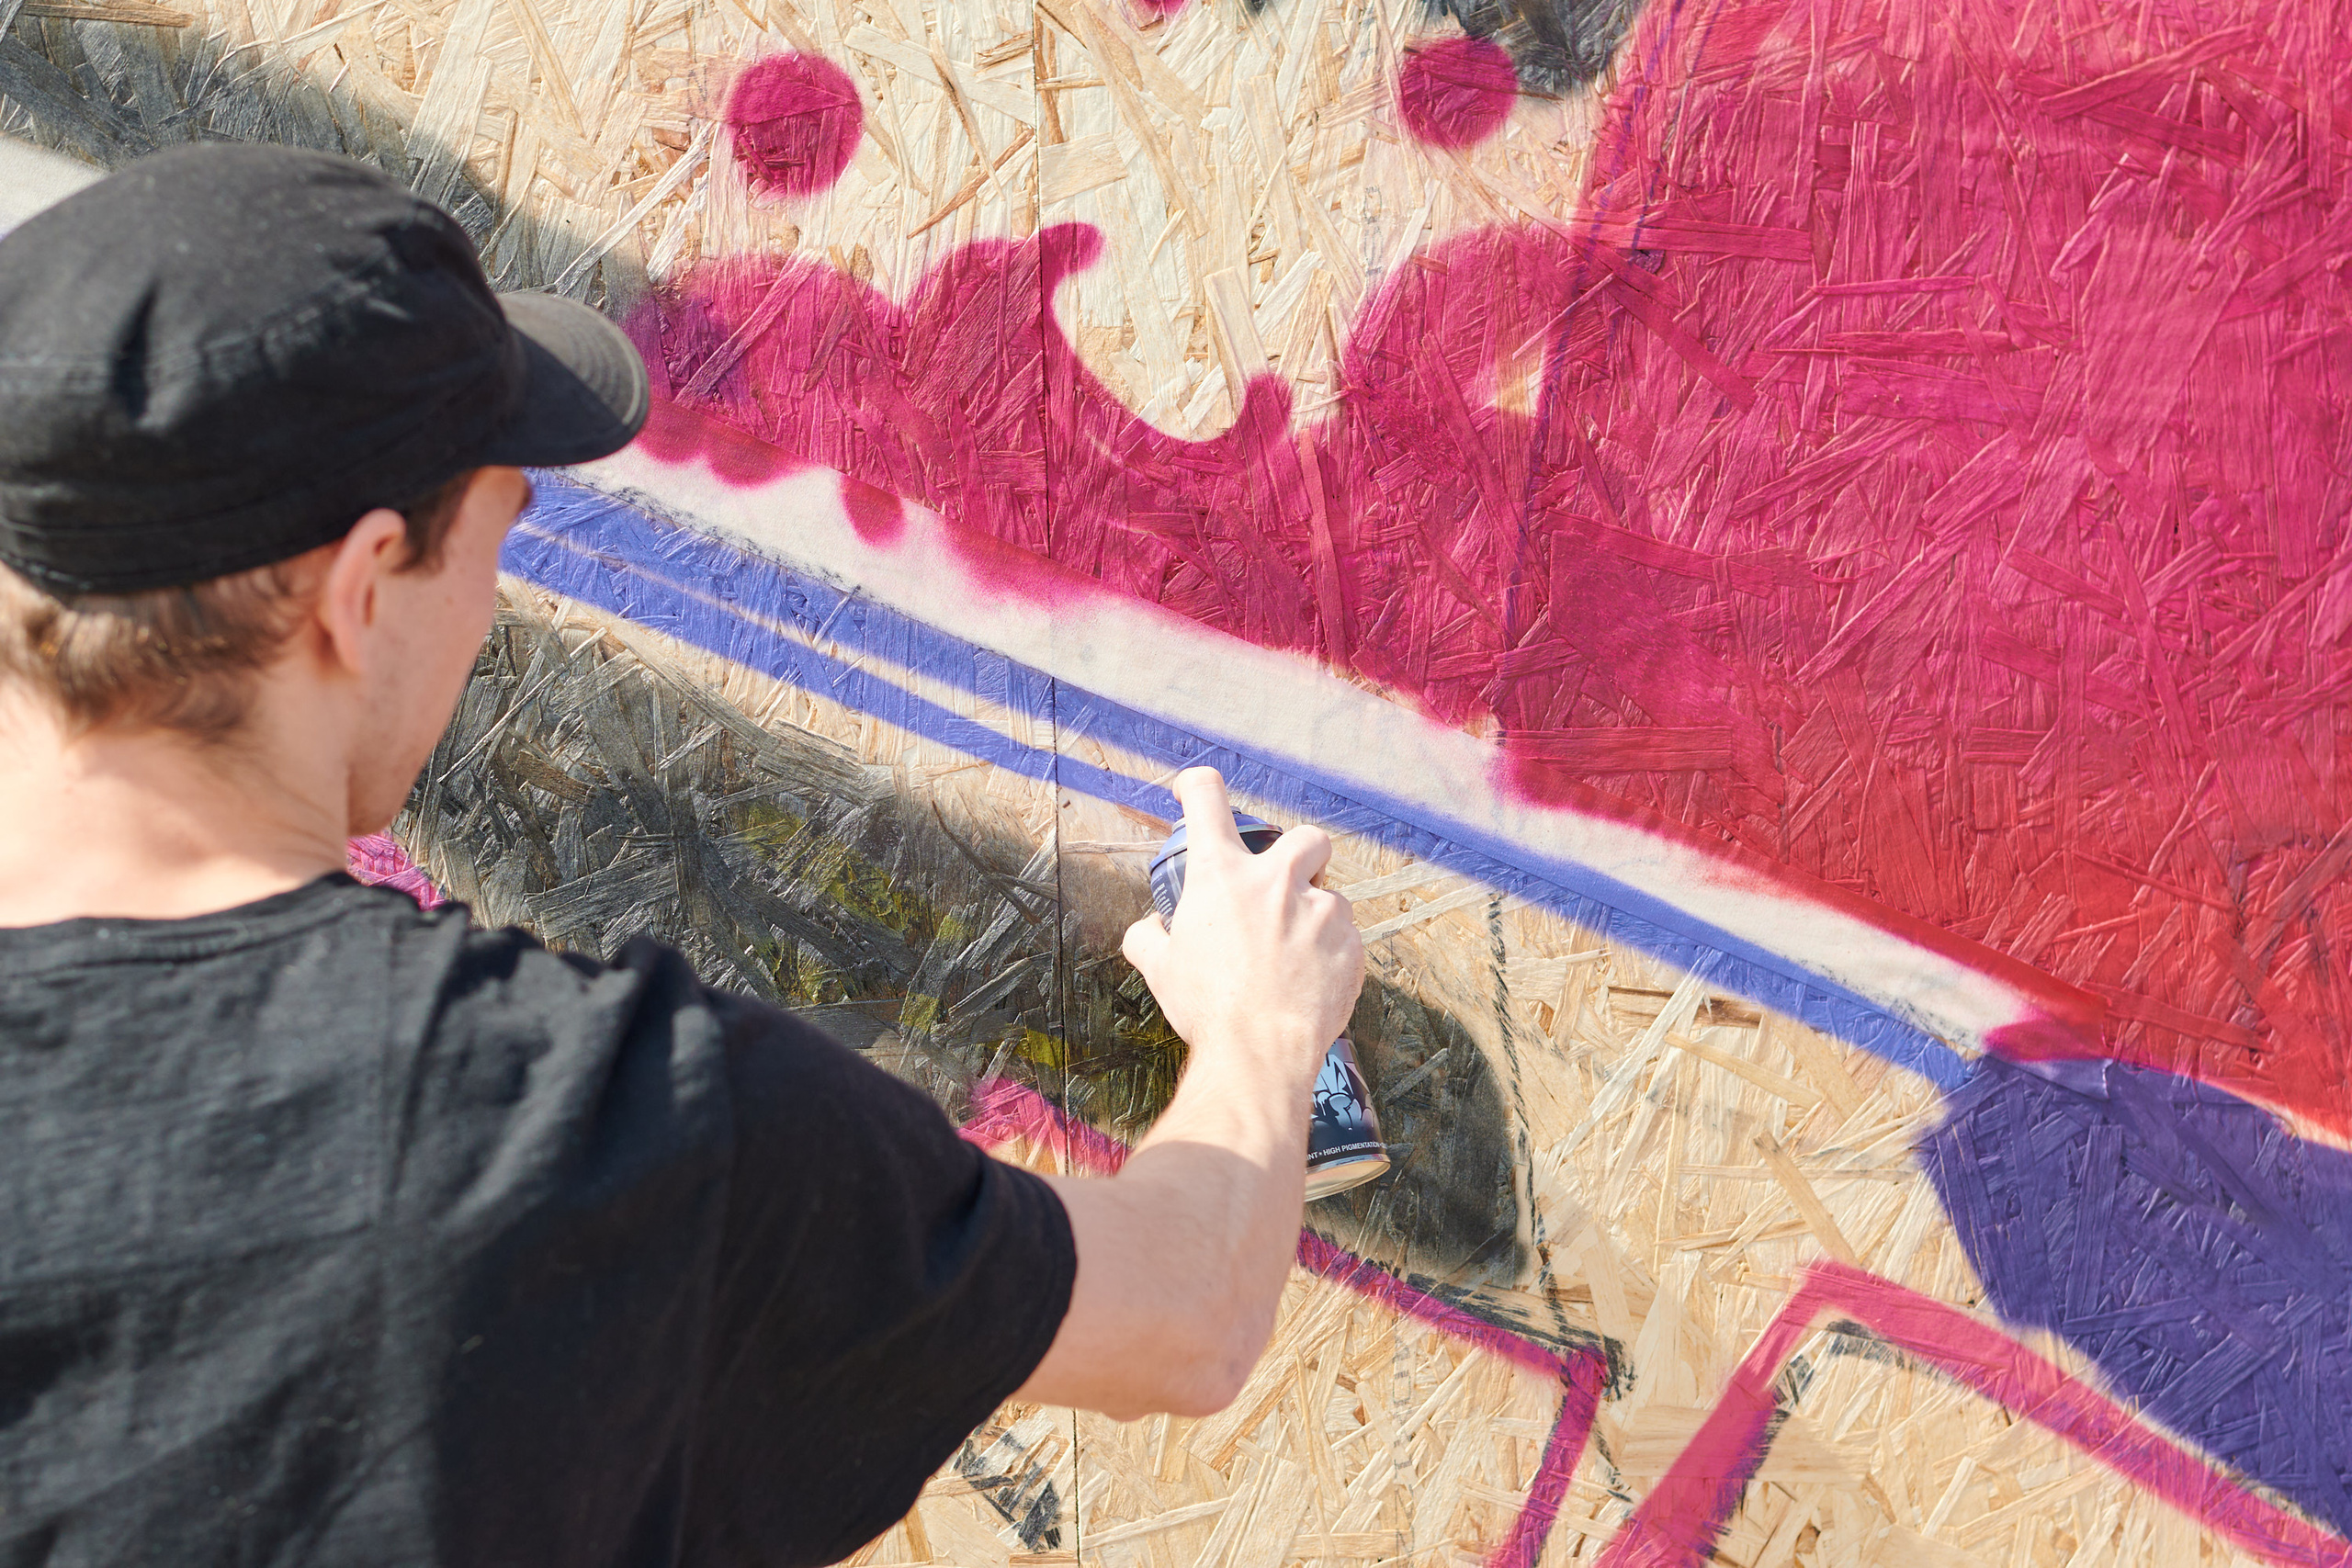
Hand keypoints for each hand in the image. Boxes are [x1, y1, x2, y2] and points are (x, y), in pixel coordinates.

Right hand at [1121, 769, 1364, 1086]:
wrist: (1260, 1053)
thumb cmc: (1208, 1009)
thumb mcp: (1159, 969)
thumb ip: (1148, 937)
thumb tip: (1148, 930)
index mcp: (1221, 875)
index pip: (1207, 799)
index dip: (1197, 787)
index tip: (1195, 791)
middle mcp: (1276, 881)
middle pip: (1306, 837)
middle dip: (1301, 856)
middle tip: (1285, 887)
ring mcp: (1321, 911)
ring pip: (1330, 896)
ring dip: (1315, 917)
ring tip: (1294, 957)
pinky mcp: (1352, 945)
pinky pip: (1346, 940)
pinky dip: (1330, 955)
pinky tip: (1309, 985)